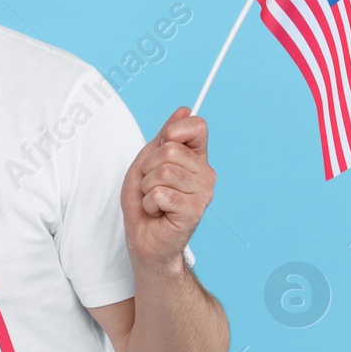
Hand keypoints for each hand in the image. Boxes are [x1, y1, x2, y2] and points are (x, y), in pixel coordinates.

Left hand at [122, 107, 213, 272]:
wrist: (146, 241)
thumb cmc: (145, 203)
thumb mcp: (146, 163)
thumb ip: (163, 137)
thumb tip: (183, 110)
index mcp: (196, 158)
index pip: (197, 126)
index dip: (173, 131)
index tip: (161, 146)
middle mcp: (205, 173)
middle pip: (168, 149)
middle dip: (147, 168)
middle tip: (150, 186)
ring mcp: (203, 192)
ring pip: (161, 172)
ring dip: (146, 187)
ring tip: (153, 200)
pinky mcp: (194, 210)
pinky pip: (158, 193)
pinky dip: (148, 203)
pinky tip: (158, 212)